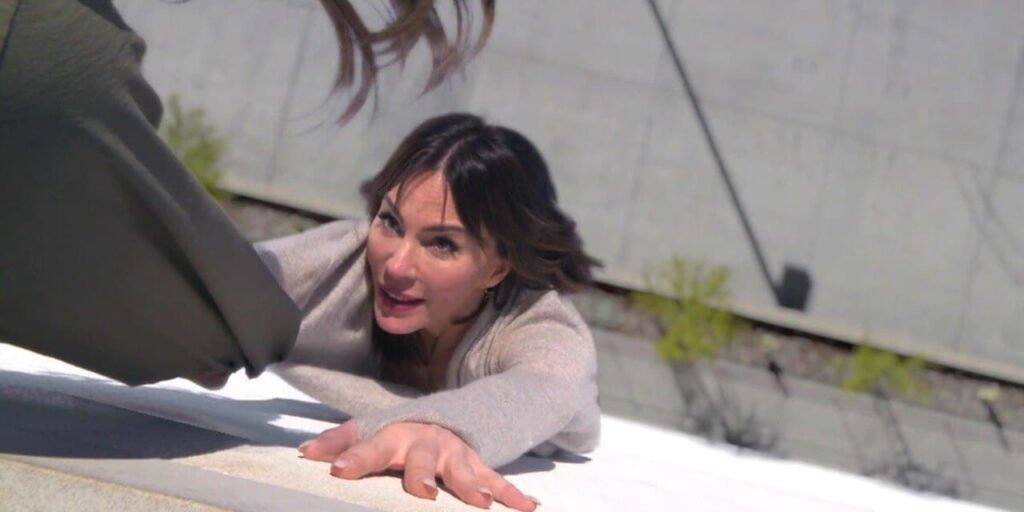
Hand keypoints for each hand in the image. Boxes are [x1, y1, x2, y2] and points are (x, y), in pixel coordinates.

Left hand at [299, 421, 538, 510]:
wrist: (445, 416)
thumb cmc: (398, 432)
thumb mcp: (368, 430)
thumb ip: (340, 442)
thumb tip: (305, 452)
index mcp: (396, 436)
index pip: (371, 446)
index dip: (355, 457)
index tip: (339, 470)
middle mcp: (428, 443)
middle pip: (424, 458)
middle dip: (424, 474)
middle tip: (423, 492)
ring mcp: (457, 455)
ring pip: (466, 470)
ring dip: (474, 485)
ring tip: (482, 504)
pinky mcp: (479, 465)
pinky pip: (498, 479)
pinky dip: (514, 494)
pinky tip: (529, 507)